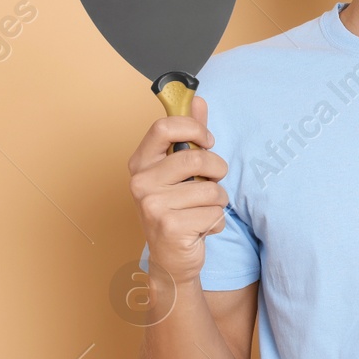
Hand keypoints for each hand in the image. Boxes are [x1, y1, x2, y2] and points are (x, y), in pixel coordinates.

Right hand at [127, 95, 228, 283]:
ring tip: (201, 211)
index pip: (163, 127)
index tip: (208, 141)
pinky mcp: (170, 227)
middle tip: (213, 182)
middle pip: (196, 158)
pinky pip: (214, 212)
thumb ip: (190, 134)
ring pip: (211, 189)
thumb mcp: (181, 170)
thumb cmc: (178, 208)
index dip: (194, 129)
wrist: (172, 259)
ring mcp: (152, 206)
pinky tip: (200, 229)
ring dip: (218, 201)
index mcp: (141, 163)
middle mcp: (140, 182)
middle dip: (217, 170)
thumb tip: (198, 99)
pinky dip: (216, 221)